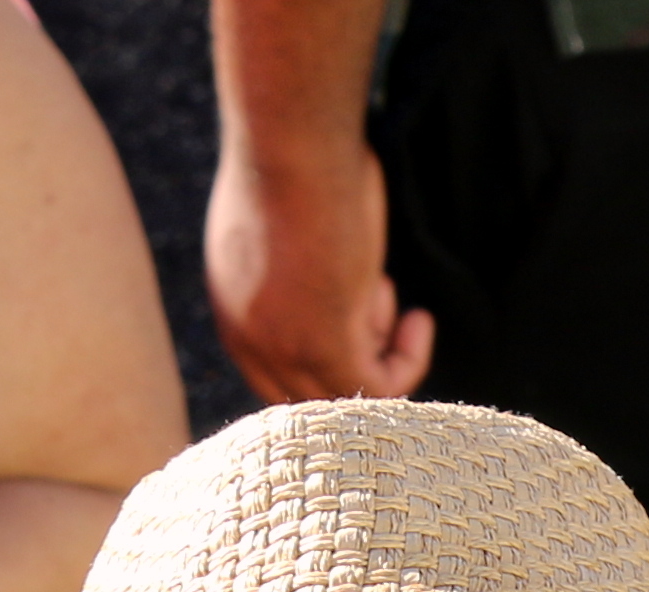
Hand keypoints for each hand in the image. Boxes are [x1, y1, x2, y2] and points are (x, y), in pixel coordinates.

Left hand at [205, 131, 431, 403]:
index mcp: (231, 304)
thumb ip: (301, 261)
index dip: (329, 348)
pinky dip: (407, 361)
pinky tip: (417, 317)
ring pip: (343, 397)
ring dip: (380, 354)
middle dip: (354, 356)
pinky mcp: (325, 346)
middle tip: (381, 303)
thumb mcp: (288, 219)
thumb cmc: (296, 153)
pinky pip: (378, 388)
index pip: (275, 370)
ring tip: (388, 292)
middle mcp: (246, 336)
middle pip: (307, 393)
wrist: (293, 138)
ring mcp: (282, 347)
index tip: (364, 301)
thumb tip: (344, 271)